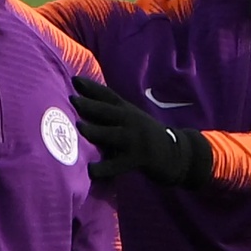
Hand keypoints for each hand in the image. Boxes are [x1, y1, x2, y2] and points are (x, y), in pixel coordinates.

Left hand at [69, 76, 211, 187]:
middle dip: (91, 105)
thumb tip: (83, 102)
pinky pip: (119, 164)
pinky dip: (105, 168)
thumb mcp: (131, 117)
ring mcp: (136, 140)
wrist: (178, 153)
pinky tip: (92, 170)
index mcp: (127, 110)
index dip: (92, 87)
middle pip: (109, 112)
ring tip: (79, 128)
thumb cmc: (145, 135)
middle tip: (72, 99)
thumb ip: (112, 111)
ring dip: (96, 131)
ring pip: (114, 134)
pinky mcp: (140, 159)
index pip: (108, 95)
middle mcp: (132, 121)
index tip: (75, 79)